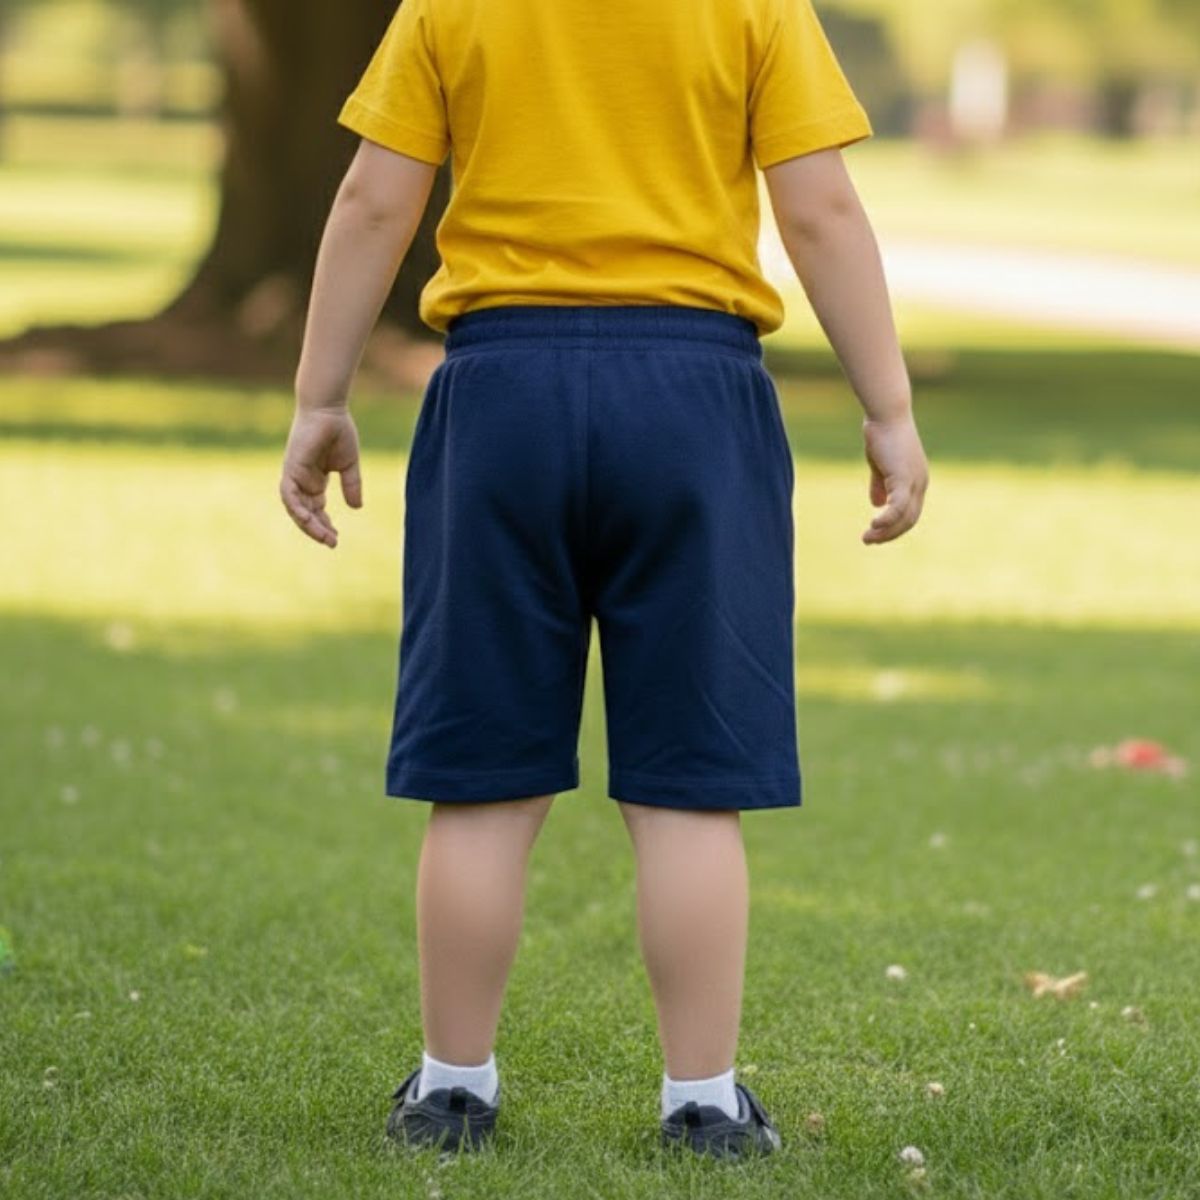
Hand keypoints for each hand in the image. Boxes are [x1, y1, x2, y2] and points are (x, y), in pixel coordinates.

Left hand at [280, 408, 362, 548]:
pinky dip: (297, 509)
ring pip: (296, 508)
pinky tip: (308, 520)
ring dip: (308, 525)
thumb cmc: (338, 431)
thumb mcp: (349, 465)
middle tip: (332, 542)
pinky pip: (289, 495)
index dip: (324, 525)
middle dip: (318, 530)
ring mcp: (294, 475)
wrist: (328, 409)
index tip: (335, 538)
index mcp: (314, 481)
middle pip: (305, 513)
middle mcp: (302, 481)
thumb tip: (356, 508)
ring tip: (324, 537)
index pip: (316, 510)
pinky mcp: (290, 469)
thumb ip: (351, 485)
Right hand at [862, 414, 927, 544]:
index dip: (893, 526)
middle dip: (889, 534)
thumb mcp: (880, 464)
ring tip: (867, 537)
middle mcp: (919, 483)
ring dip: (885, 531)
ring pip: (904, 517)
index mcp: (916, 481)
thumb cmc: (882, 435)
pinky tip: (873, 524)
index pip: (909, 512)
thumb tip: (876, 504)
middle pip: (909, 519)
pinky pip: (898, 507)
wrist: (886, 415)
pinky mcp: (904, 478)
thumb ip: (880, 485)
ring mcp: (914, 481)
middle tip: (868, 541)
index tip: (875, 533)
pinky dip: (887, 519)